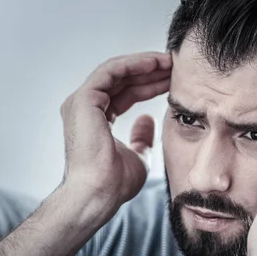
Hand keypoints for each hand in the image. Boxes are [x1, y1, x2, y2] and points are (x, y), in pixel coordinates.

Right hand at [60, 52, 171, 213]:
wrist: (99, 194)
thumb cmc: (114, 183)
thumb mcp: (138, 157)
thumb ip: (141, 138)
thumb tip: (147, 120)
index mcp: (94, 119)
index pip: (125, 93)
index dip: (149, 85)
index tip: (173, 81)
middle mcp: (84, 107)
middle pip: (122, 80)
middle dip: (150, 71)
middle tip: (176, 65)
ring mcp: (81, 102)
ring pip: (117, 71)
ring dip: (144, 64)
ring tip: (169, 61)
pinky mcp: (84, 99)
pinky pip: (112, 71)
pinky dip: (134, 64)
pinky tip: (155, 63)